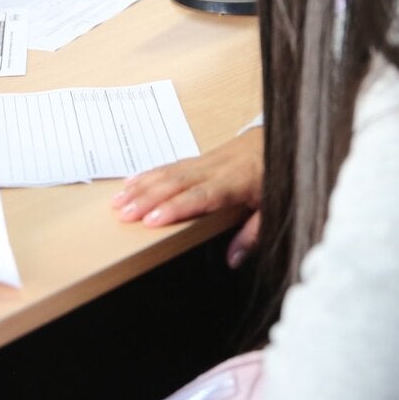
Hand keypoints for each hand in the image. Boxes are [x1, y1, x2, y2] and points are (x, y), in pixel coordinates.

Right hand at [111, 128, 262, 263]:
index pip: (201, 196)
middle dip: (146, 198)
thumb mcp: (274, 208)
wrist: (279, 139)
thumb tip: (233, 259)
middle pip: (176, 183)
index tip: (152, 219)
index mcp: (235, 183)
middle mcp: (215, 169)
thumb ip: (253, 234)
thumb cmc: (276, 176)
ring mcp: (205, 161)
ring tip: (118, 201)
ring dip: (141, 186)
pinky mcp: (199, 158)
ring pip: (168, 172)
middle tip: (123, 213)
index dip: (175, 207)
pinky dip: (147, 174)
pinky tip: (131, 182)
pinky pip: (170, 165)